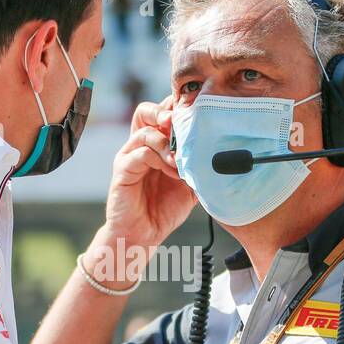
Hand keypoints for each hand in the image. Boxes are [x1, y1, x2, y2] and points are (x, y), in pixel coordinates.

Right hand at [103, 96, 195, 249]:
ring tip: (180, 162)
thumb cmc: (164, 209)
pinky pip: (139, 154)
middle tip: (181, 124)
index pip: (162, 113)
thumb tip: (221, 151)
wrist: (144, 235)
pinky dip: (158, 159)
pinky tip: (172, 172)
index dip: (177, 108)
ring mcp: (128, 157)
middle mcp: (139, 147)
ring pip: (145, 132)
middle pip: (145, 111)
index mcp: (155, 146)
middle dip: (165, 113)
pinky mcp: (122, 171)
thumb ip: (199, 166)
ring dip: (167, 143)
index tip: (196, 115)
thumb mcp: (189, 184)